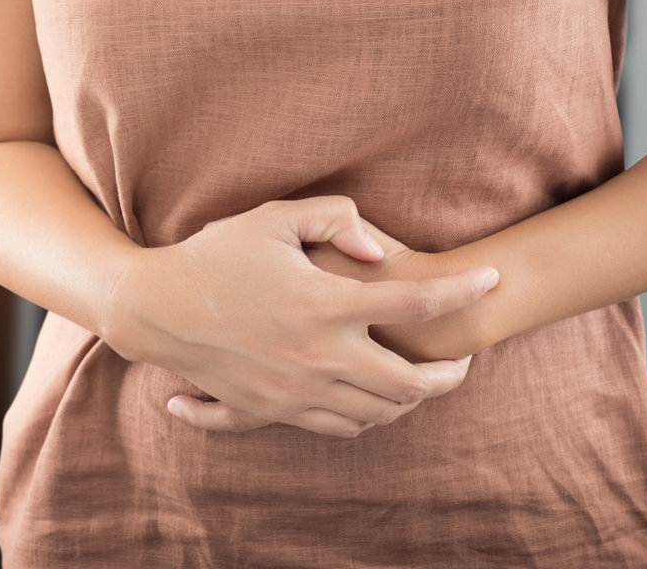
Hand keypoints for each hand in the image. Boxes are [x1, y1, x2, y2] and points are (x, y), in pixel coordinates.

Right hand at [104, 195, 498, 437]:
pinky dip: (368, 419)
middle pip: (409, 382)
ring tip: (426, 380)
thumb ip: (335, 221)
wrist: (155, 309)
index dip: (463, 291)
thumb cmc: (215, 254)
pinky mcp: (274, 410)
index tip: (491, 280)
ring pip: (377, 413)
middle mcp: (317, 356)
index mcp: (323, 303)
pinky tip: (375, 400)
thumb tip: (382, 253)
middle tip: (466, 359)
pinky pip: (337, 428)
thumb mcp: (273, 217)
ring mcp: (296, 390)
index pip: (415, 303)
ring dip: (411, 400)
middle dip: (450, 375)